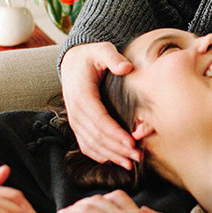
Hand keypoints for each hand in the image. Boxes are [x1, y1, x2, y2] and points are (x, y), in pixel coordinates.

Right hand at [60, 42, 138, 169]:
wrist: (73, 63)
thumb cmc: (91, 57)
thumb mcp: (102, 49)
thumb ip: (113, 57)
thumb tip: (125, 67)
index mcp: (82, 94)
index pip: (99, 119)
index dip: (115, 133)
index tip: (132, 142)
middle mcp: (75, 110)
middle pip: (96, 136)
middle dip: (117, 149)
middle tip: (138, 156)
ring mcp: (75, 120)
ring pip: (91, 144)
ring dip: (111, 156)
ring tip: (130, 163)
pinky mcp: (78, 125)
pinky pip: (86, 145)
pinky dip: (100, 155)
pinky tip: (115, 160)